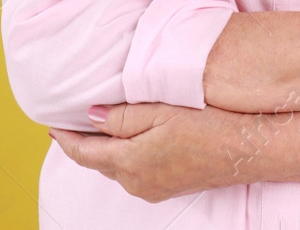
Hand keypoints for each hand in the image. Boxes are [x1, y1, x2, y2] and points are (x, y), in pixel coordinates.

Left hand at [49, 103, 258, 203]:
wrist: (247, 149)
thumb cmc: (207, 124)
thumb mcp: (160, 111)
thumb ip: (121, 117)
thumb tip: (92, 118)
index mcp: (130, 162)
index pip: (85, 153)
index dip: (66, 139)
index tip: (52, 126)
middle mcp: (137, 182)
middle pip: (99, 163)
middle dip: (84, 144)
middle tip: (71, 123)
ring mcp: (153, 188)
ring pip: (117, 168)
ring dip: (105, 150)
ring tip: (98, 129)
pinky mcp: (168, 187)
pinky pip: (135, 172)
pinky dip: (124, 157)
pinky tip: (129, 142)